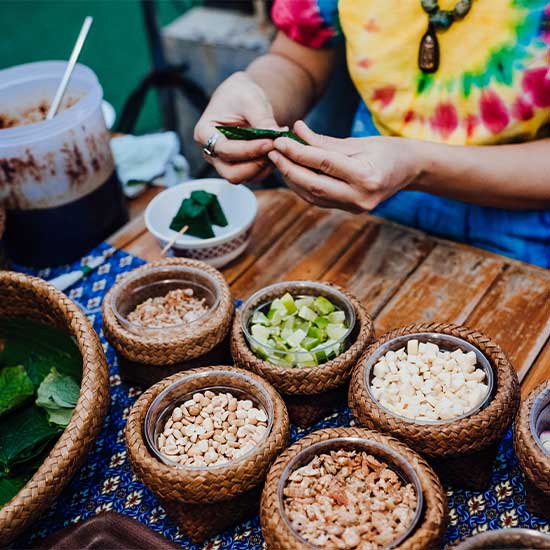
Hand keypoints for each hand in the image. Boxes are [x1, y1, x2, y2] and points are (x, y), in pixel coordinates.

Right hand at [194, 72, 284, 183]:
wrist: (242, 98)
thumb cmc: (241, 94)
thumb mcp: (251, 100)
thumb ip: (262, 119)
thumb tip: (277, 136)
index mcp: (204, 133)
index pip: (225, 150)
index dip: (249, 150)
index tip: (270, 142)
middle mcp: (210, 153)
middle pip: (231, 173)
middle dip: (256, 164)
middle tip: (276, 149)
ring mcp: (223, 163)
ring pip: (244, 178)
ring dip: (264, 167)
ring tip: (278, 147)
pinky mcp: (238, 167)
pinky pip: (253, 176)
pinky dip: (267, 167)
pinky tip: (276, 150)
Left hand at [268, 121, 420, 211]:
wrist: (411, 171)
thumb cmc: (388, 150)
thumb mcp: (358, 141)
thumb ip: (324, 140)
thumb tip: (295, 130)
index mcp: (366, 176)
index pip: (323, 163)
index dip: (297, 152)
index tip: (279, 140)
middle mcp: (360, 197)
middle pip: (313, 184)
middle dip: (289, 168)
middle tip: (272, 152)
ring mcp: (354, 207)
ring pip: (312, 195)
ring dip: (292, 178)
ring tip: (278, 160)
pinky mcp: (349, 210)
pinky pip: (319, 200)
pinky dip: (302, 186)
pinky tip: (292, 172)